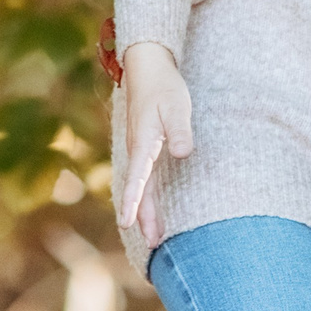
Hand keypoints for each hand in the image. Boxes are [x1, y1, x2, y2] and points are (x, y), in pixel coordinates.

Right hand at [116, 41, 193, 247]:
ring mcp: (139, 149)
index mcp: (143, 142)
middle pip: (138, 189)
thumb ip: (180, 130)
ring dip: (145, 211)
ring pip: (139, 186)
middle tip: (153, 243)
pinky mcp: (144, 147)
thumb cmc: (164, 86)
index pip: (137, 178)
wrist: (146, 66)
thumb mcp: (177, 106)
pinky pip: (142, 178)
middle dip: (143, 217)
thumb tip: (182, 154)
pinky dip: (144, 197)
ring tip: (153, 236)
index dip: (133, 202)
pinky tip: (150, 209)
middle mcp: (137, 149)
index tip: (128, 223)